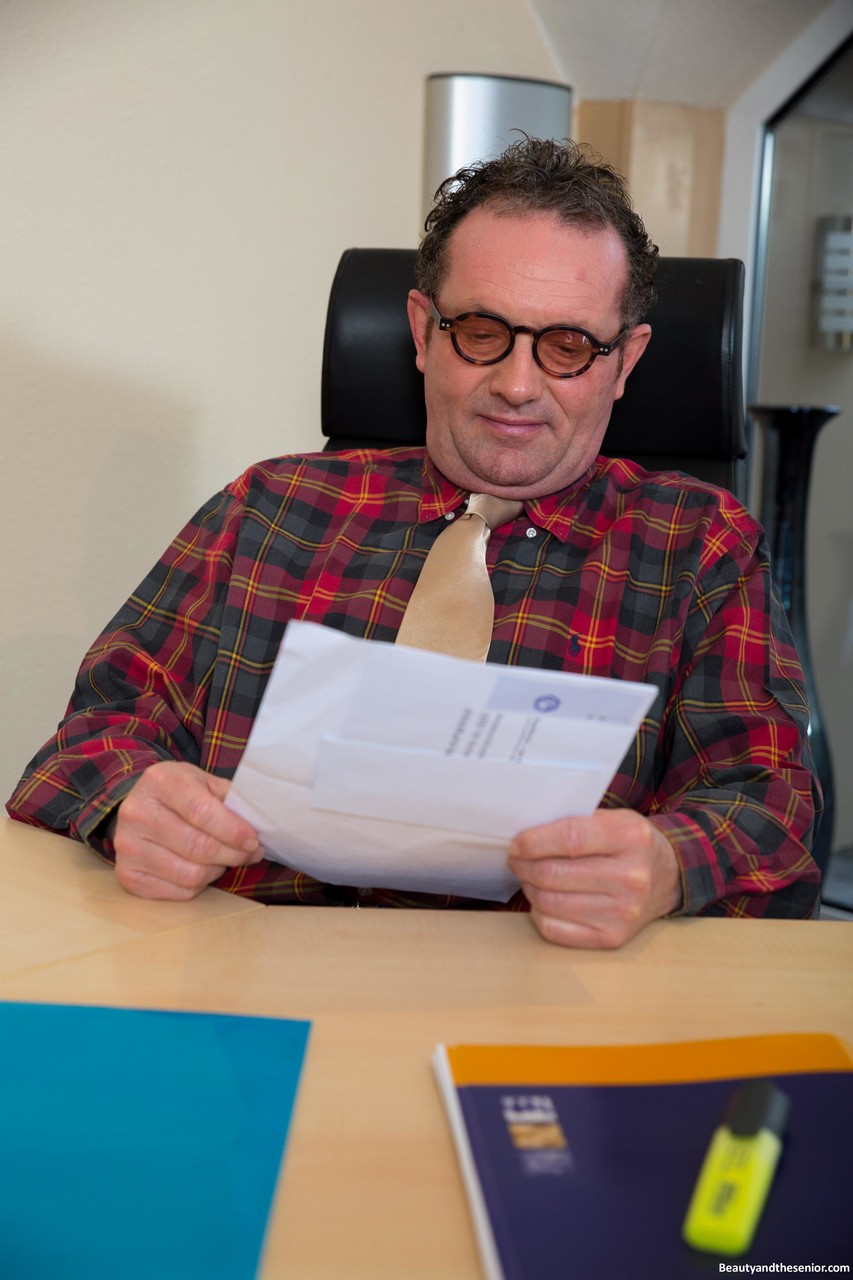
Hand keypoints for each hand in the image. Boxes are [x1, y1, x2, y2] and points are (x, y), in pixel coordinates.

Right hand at [112, 761, 263, 900]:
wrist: (140, 806)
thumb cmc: (180, 794)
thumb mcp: (203, 781)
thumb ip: (229, 798)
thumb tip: (258, 824)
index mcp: (159, 781)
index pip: (201, 811)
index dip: (233, 830)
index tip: (253, 840)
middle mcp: (137, 812)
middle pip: (197, 846)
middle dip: (233, 854)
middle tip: (251, 853)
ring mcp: (128, 846)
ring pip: (190, 874)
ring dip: (217, 871)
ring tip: (225, 859)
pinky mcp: (128, 874)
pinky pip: (178, 891)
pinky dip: (199, 885)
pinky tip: (203, 869)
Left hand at [507, 809, 681, 948]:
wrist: (669, 878)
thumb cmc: (631, 844)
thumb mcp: (615, 818)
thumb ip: (576, 821)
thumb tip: (526, 832)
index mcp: (630, 838)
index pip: (570, 839)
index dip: (534, 842)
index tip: (516, 843)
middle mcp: (630, 877)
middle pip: (554, 873)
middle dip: (524, 865)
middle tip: (516, 859)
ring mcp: (622, 912)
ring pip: (549, 902)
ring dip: (528, 887)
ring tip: (529, 876)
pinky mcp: (612, 938)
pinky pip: (555, 929)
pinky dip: (539, 913)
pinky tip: (543, 899)